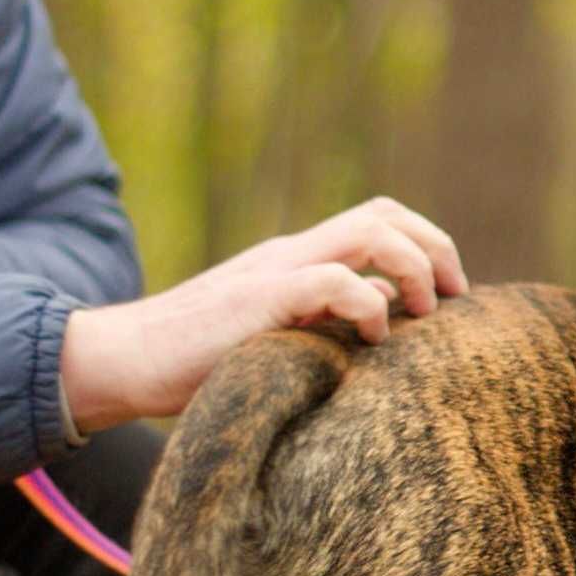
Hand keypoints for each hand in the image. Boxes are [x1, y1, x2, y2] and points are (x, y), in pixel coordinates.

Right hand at [58, 198, 467, 434]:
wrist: (122, 360)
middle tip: (453, 300)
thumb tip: (381, 330)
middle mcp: (292, 254)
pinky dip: (369, 304)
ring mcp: (275, 272)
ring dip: (413, 268)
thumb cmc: (196, 362)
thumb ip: (321, 325)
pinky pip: (332, 282)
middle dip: (435, 248)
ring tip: (422, 314)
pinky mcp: (258, 301)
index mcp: (298, 260)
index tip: (449, 298)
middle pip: (383, 213)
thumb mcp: (273, 337)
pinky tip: (373, 341)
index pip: (377, 220)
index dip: (427, 246)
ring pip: (369, 232)